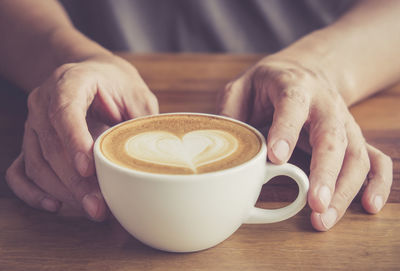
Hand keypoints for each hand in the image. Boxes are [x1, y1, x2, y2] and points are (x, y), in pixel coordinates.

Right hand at [5, 54, 158, 219]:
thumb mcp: (136, 94)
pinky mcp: (31, 142)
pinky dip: (33, 191)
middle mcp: (43, 101)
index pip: (64, 111)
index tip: (87, 168)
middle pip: (51, 145)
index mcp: (70, 81)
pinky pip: (20, 170)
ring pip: (37, 163)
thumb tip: (152, 160)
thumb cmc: (116, 84)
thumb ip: (141, 121)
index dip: (74, 140)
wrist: (93, 74)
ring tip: (92, 210)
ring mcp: (32, 123)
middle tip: (99, 206)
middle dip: (75, 181)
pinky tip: (56, 205)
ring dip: (63, 191)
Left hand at [217, 55, 391, 230]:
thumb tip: (224, 146)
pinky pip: (375, 159)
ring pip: (355, 154)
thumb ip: (230, 112)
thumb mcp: (242, 87)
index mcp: (293, 86)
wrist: (305, 72)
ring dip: (344, 188)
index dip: (286, 130)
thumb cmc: (269, 84)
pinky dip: (376, 183)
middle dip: (325, 172)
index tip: (276, 158)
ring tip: (324, 218)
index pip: (293, 105)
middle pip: (332, 137)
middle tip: (314, 203)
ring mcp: (343, 122)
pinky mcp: (353, 138)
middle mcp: (325, 105)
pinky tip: (368, 205)